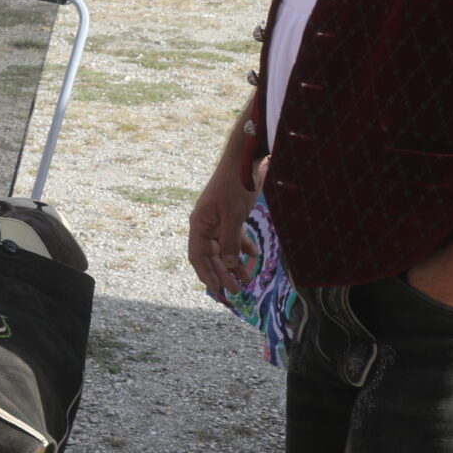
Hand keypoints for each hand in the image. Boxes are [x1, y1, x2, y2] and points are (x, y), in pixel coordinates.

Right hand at [187, 161, 261, 295]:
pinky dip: (244, 246)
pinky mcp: (230, 216)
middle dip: (224, 273)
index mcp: (199, 225)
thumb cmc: (234, 186)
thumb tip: (230, 264)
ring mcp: (218, 221)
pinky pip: (234, 237)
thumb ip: (231, 240)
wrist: (244, 162)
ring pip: (225, 248)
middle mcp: (206, 226)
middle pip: (212, 256)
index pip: (198, 256)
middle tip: (237, 290)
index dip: (207, 274)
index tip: (218, 289)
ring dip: (235, 263)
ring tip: (248, 279)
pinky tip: (254, 255)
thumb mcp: (233, 215)